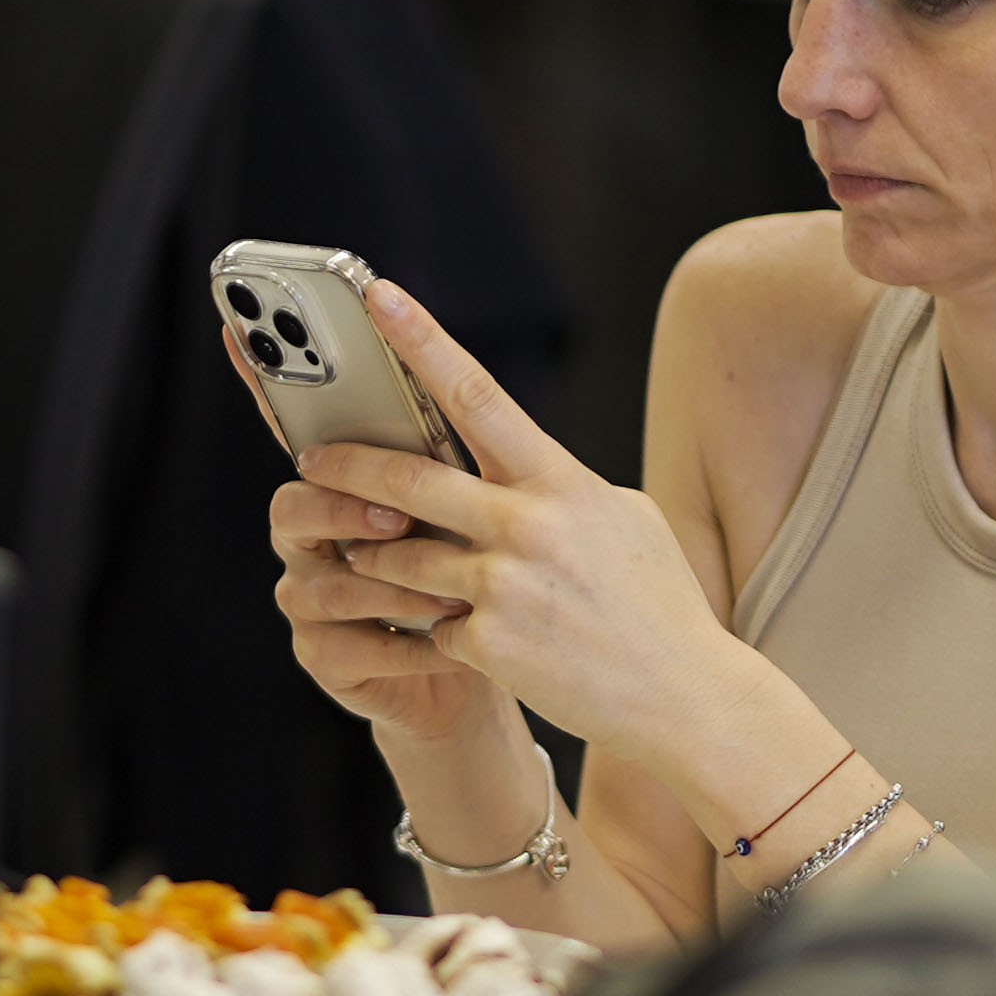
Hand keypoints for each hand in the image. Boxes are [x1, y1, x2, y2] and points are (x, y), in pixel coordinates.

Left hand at [275, 280, 735, 761]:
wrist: (686, 696)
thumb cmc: (658, 603)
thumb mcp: (623, 518)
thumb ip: (559, 485)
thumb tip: (511, 459)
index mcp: (561, 482)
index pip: (478, 395)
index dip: (422, 341)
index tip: (378, 298)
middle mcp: (529, 526)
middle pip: (409, 479)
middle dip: (347, 466)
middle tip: (309, 459)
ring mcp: (506, 588)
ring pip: (399, 558)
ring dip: (376, 557)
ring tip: (370, 557)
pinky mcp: (489, 646)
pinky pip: (428, 627)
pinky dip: (435, 629)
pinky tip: (469, 638)